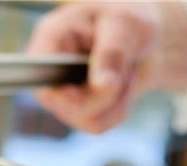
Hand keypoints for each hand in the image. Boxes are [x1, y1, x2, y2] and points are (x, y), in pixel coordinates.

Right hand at [26, 2, 186, 132]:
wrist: (146, 40)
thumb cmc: (129, 20)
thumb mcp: (125, 25)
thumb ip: (111, 53)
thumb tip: (102, 85)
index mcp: (53, 37)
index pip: (40, 74)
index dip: (62, 93)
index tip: (87, 92)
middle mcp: (52, 68)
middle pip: (65, 106)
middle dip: (104, 96)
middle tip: (127, 71)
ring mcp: (63, 93)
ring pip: (85, 120)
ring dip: (116, 102)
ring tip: (126, 74)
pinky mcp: (77, 110)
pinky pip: (97, 125)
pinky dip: (118, 110)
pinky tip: (123, 88)